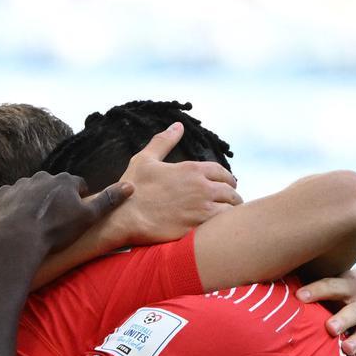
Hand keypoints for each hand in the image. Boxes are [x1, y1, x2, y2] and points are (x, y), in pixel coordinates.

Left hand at [0, 171, 132, 264]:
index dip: (78, 199)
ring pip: (30, 192)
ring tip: (34, 224)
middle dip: (54, 199)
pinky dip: (13, 209)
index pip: (77, 185)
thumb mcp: (88, 218)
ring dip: (33, 203)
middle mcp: (40, 177)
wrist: (16, 241)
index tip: (76, 214)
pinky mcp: (0, 197)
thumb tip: (130, 186)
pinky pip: (9, 200)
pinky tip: (15, 224)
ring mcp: (18, 186)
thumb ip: (108, 201)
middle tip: (54, 221)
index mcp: (63, 181)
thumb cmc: (54, 231)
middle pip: (52, 186)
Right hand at [113, 123, 241, 245]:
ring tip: (227, 219)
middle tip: (229, 203)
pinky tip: (219, 229)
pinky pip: (221, 226)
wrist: (123, 219)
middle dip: (232, 197)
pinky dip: (223, 227)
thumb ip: (163, 142)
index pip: (222, 172)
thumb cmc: (131, 190)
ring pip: (230, 210)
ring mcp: (201, 209)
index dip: (227, 179)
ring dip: (230, 213)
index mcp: (192, 169)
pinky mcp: (197, 228)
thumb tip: (177, 126)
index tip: (227, 185)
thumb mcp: (144, 160)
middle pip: (230, 192)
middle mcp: (201, 188)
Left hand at [297, 269, 355, 355]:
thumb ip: (314, 285)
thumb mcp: (335, 281)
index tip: (300, 296)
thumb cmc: (343, 290)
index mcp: (351, 286)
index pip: (333, 286)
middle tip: (330, 328)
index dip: (317, 291)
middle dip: (344, 320)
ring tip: (347, 350)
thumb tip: (274, 278)